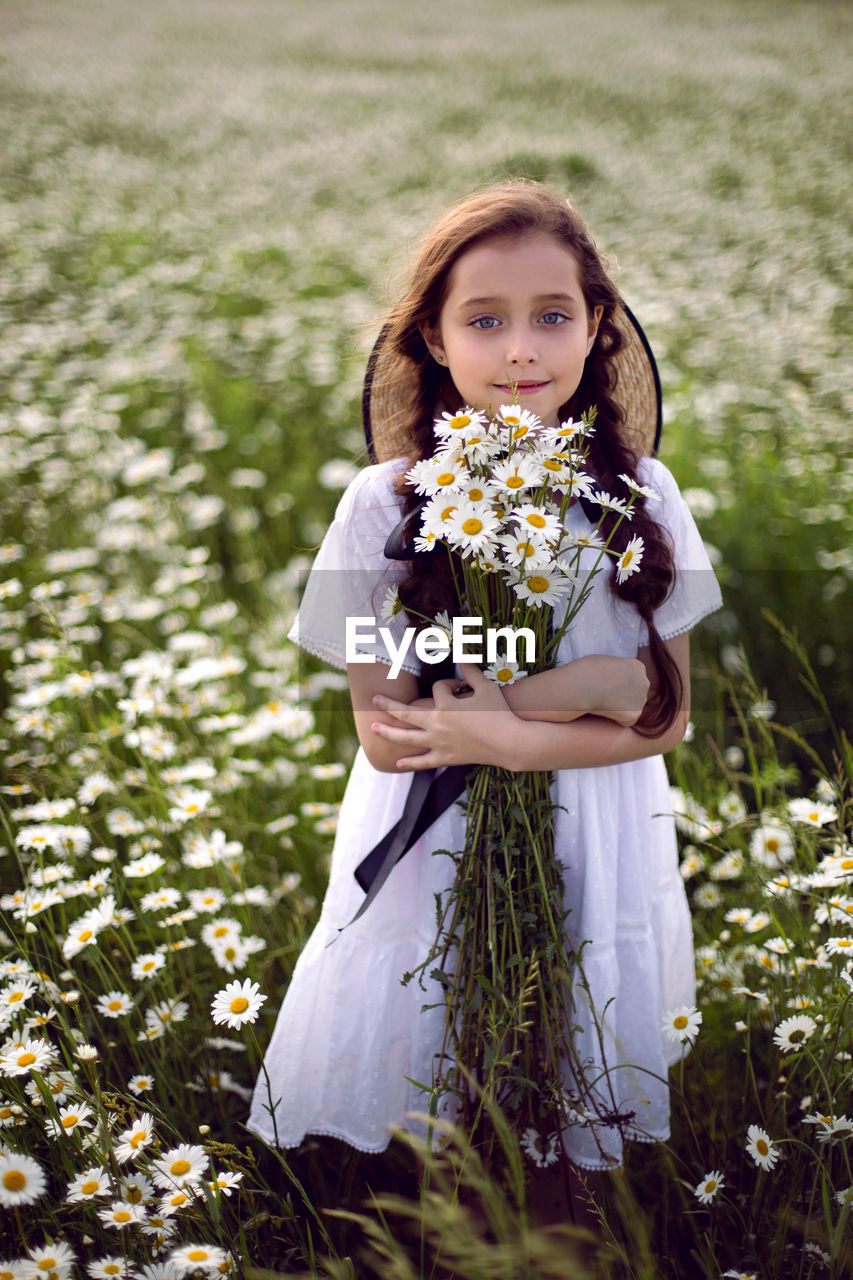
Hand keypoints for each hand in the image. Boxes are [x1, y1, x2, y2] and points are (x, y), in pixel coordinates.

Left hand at [369, 663, 518, 770]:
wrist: (508, 742)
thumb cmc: (499, 713)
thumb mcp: (486, 687)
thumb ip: (472, 672)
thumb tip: (462, 657)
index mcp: (445, 706)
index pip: (438, 690)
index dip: (448, 685)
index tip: (460, 687)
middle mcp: (436, 725)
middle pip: (406, 713)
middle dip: (389, 705)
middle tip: (374, 699)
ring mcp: (439, 743)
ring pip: (407, 738)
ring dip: (389, 732)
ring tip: (373, 728)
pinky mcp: (446, 758)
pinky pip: (424, 761)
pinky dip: (411, 763)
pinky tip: (398, 764)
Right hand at [578, 655, 649, 725]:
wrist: (581, 685)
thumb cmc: (587, 671)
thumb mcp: (606, 662)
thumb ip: (618, 669)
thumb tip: (618, 678)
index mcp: (638, 667)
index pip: (634, 680)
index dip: (619, 685)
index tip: (607, 685)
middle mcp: (644, 681)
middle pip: (636, 694)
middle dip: (623, 698)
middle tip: (605, 696)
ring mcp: (641, 698)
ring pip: (632, 708)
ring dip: (620, 709)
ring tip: (603, 702)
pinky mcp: (635, 714)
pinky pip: (626, 721)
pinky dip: (616, 719)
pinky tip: (604, 710)